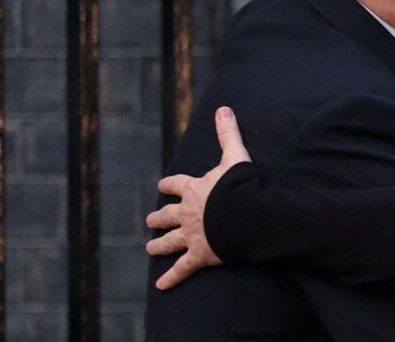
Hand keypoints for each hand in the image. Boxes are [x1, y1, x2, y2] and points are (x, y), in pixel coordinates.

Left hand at [145, 106, 252, 289]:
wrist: (243, 215)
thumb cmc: (239, 186)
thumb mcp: (234, 157)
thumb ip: (228, 134)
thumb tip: (224, 108)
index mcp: (195, 189)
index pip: (176, 184)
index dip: (169, 184)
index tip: (162, 186)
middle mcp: (187, 213)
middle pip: (168, 215)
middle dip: (159, 218)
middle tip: (151, 221)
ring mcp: (191, 236)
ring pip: (170, 242)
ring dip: (159, 246)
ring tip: (150, 248)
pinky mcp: (200, 256)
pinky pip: (182, 269)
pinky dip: (172, 278)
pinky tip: (161, 286)